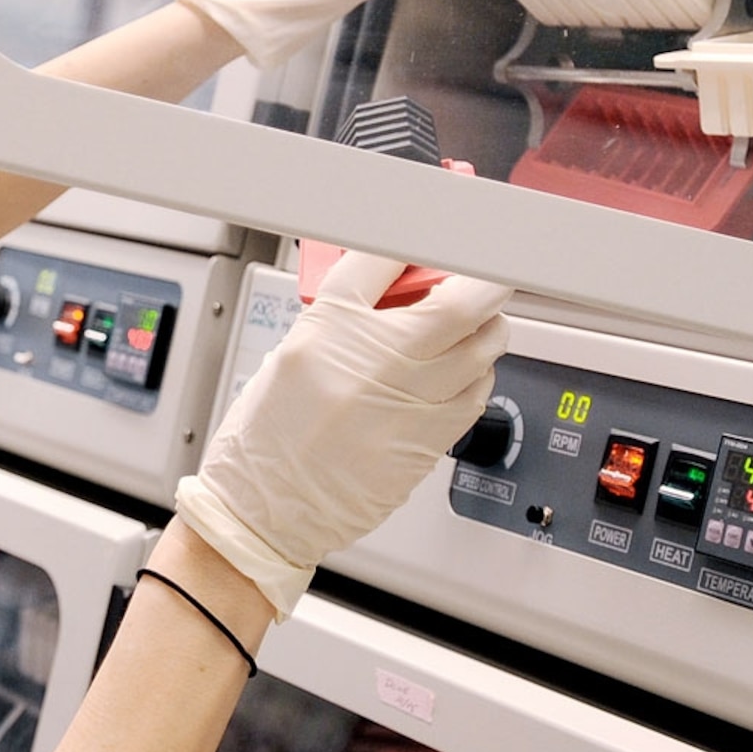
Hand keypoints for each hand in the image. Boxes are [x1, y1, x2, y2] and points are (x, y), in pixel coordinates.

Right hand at [173, 252, 507, 614]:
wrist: (266, 511)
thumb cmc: (270, 438)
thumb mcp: (292, 355)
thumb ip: (347, 317)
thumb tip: (399, 288)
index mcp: (327, 331)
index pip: (380, 261)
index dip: (415, 243)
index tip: (431, 241)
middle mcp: (372, 364)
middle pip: (456, 304)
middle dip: (482, 284)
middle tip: (482, 278)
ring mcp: (406, 405)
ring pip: (481, 350)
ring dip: (486, 330)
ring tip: (471, 329)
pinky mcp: (427, 442)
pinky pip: (476, 395)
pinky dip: (478, 376)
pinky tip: (461, 375)